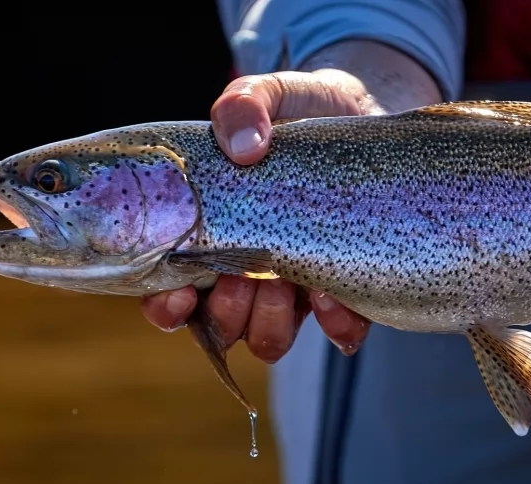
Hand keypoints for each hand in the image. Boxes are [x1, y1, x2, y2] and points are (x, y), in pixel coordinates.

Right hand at [140, 70, 373, 361]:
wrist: (366, 113)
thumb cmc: (300, 110)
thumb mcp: (266, 95)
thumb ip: (242, 106)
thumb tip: (246, 148)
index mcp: (211, 237)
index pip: (170, 293)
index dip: (165, 306)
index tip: (179, 291)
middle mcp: (246, 271)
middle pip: (219, 325)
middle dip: (226, 309)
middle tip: (244, 273)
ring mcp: (294, 287)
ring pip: (268, 340)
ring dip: (268, 320)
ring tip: (284, 278)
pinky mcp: (345, 288)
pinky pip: (338, 331)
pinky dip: (334, 323)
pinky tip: (331, 293)